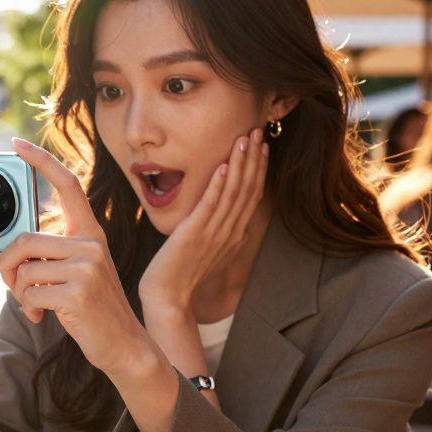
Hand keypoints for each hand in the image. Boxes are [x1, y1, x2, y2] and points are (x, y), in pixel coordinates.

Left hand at [0, 137, 157, 377]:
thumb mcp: (68, 277)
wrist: (124, 345)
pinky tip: (40, 317)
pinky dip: (27, 307)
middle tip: (14, 285)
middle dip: (9, 266)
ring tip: (33, 305)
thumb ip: (40, 260)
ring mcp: (87, 266)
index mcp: (91, 234)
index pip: (67, 185)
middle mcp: (91, 244)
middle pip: (25, 238)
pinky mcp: (78, 291)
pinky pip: (30, 292)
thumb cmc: (91, 310)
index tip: (17, 144)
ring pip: (24, 268)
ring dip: (18, 292)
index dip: (41, 161)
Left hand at [138, 128, 267, 313]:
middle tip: (258, 131)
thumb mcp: (205, 248)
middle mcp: (229, 232)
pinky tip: (223, 166)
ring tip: (244, 138)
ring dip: (240, 164)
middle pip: (248, 189)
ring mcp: (213, 234)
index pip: (252, 195)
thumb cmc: (181, 274)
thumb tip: (218, 211)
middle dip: (254, 158)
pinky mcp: (194, 234)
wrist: (168, 299)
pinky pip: (210, 206)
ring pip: (233, 193)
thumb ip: (215, 229)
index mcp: (233, 235)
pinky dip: (218, 185)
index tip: (262, 146)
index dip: (258, 169)